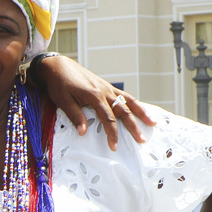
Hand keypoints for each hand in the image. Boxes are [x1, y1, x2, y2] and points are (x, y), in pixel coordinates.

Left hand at [38, 56, 154, 149]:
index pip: (108, 118)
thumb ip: (75, 116)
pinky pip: (124, 95)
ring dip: (141, 113)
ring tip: (152, 123)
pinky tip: (141, 109)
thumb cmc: (59, 83)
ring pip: (128, 101)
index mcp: (94, 96)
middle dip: (133, 127)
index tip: (114, 146)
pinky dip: (134, 103)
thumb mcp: (63, 101)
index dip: (112, 133)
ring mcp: (107, 88)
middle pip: (123, 111)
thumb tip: (83, 133)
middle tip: (141, 140)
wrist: (59, 66)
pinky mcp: (106, 86)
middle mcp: (104, 91)